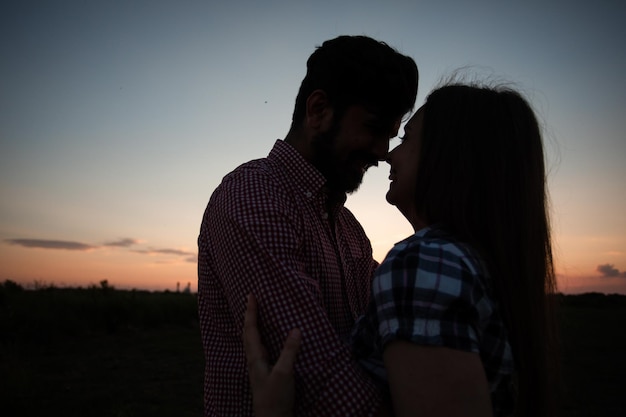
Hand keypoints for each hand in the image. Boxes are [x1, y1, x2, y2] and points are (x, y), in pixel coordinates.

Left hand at [243, 294, 301, 416]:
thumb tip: (296, 330)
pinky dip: (261, 338)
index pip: (250, 330)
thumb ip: (289, 351)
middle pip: (248, 333)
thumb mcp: (284, 373)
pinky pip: (260, 349)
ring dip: (253, 326)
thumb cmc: (275, 398)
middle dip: (249, 316)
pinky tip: (268, 340)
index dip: (250, 312)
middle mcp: (254, 360)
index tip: (251, 296)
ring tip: (256, 315)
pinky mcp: (265, 373)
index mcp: (255, 358)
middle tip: (251, 301)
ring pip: (253, 341)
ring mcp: (258, 367)